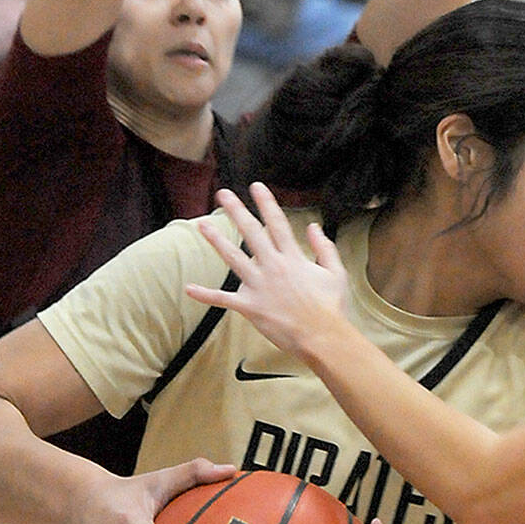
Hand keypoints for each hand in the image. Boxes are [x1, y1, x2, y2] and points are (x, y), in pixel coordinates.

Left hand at [187, 184, 348, 360]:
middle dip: (236, 211)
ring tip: (201, 224)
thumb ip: (324, 247)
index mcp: (293, 258)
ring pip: (233, 258)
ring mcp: (260, 286)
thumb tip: (313, 227)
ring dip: (216, 240)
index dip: (266, 203)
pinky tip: (189, 288)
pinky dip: (206, 295)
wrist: (323, 336)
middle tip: (223, 194)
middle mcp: (273, 267)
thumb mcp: (336, 272)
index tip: (256, 187)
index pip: (277, 223)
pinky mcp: (251, 307)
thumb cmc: (331, 306)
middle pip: (251, 233)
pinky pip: (224, 300)